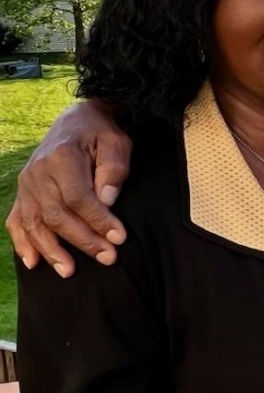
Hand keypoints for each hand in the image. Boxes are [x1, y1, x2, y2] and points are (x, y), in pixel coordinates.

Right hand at [5, 100, 130, 276]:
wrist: (76, 120)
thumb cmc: (100, 133)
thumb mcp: (116, 142)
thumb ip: (113, 169)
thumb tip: (107, 200)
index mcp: (62, 157)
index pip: (78, 197)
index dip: (98, 220)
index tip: (118, 238)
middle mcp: (38, 172)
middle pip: (56, 214)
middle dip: (83, 240)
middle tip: (108, 258)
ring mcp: (26, 184)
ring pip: (34, 223)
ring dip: (52, 250)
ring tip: (70, 271)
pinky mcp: (23, 192)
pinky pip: (17, 221)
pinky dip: (22, 243)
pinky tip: (33, 262)